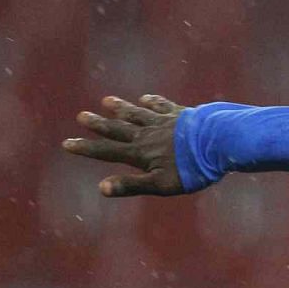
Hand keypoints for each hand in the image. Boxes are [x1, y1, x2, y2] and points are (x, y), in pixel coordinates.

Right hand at [62, 94, 187, 196]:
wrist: (221, 142)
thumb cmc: (192, 169)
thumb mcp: (160, 184)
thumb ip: (131, 185)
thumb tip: (101, 188)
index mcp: (140, 153)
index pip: (107, 151)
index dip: (86, 148)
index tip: (67, 143)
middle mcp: (148, 134)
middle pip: (119, 128)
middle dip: (99, 124)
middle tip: (81, 116)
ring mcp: (165, 122)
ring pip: (137, 113)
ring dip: (121, 108)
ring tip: (107, 101)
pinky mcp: (182, 114)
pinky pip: (161, 106)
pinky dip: (151, 102)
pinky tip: (146, 98)